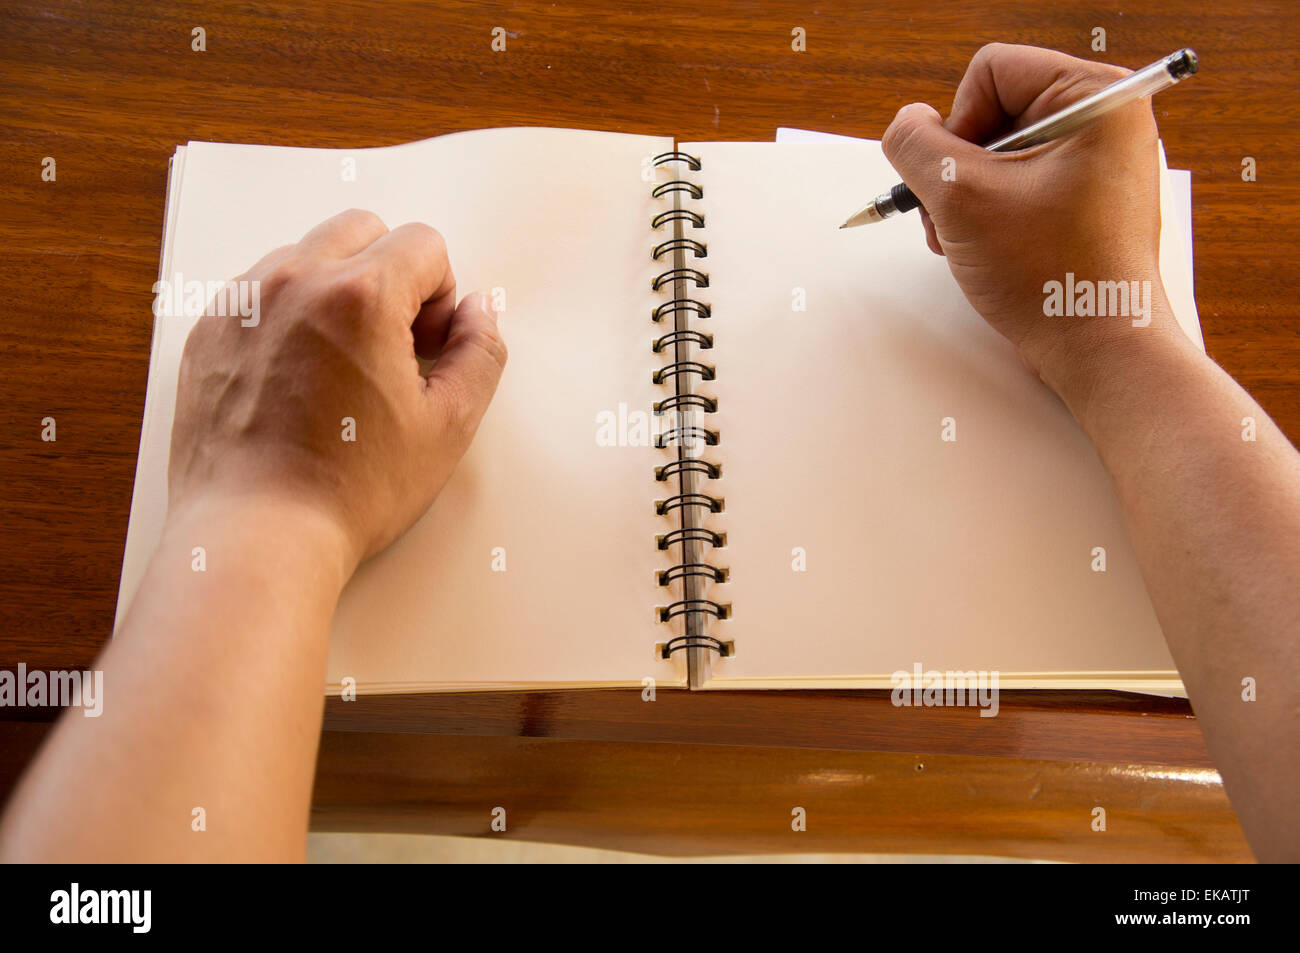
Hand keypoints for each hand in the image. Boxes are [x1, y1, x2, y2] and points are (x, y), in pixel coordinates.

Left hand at [168, 208, 506, 569]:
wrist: (257, 534)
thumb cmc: (347, 489)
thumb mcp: (448, 426)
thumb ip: (480, 353)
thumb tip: (479, 312)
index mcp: (360, 295)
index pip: (423, 243)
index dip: (442, 294)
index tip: (429, 345)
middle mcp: (294, 281)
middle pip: (362, 230)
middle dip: (392, 274)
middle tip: (395, 345)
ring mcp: (243, 302)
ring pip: (307, 254)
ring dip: (338, 290)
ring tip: (344, 366)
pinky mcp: (209, 331)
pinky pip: (260, 290)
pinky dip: (289, 315)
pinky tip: (300, 380)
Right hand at [880, 44, 1177, 399]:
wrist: (1099, 348)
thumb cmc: (1055, 277)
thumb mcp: (961, 200)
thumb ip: (917, 147)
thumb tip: (906, 125)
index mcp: (1096, 98)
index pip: (991, 72)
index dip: (958, 124)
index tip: (962, 180)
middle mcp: (1106, 121)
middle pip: (993, 112)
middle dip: (959, 169)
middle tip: (958, 217)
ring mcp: (1098, 163)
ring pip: (999, 153)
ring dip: (967, 197)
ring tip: (971, 241)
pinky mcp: (1086, 200)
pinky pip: (1019, 184)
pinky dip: (990, 213)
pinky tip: (988, 249)